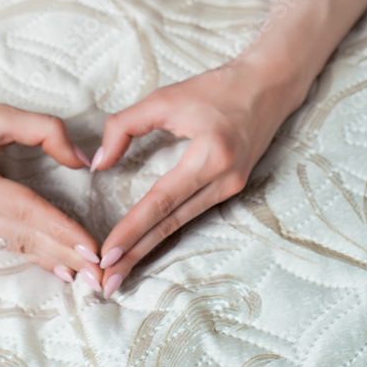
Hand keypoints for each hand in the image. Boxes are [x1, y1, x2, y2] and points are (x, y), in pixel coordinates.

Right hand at [0, 87, 103, 286]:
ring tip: (84, 275)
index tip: (90, 246)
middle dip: (62, 255)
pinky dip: (29, 255)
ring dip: (49, 260)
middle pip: (20, 237)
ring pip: (10, 246)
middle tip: (99, 273)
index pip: (23, 210)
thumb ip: (42, 129)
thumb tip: (80, 159)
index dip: (59, 229)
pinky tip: (54, 266)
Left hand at [91, 54, 304, 297]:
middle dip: (137, 253)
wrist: (268, 84)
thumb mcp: (166, 98)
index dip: (133, 228)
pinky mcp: (233, 188)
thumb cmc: (216, 88)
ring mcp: (232, 188)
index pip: (162, 200)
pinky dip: (168, 230)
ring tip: (122, 270)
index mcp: (210, 155)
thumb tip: (99, 162)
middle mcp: (225, 180)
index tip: (107, 251)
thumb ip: (126, 126)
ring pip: (182, 224)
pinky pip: (193, 214)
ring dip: (150, 248)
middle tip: (108, 282)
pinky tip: (149, 243)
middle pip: (172, 224)